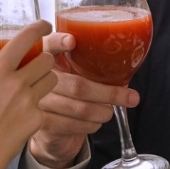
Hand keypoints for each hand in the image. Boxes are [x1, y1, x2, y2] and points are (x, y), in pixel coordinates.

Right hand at [0, 21, 56, 168]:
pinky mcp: (37, 120)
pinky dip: (37, 106)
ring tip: (34, 83)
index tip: (44, 25)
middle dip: (44, 58)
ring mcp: (30, 102)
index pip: (26, 39)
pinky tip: (24, 112)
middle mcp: (18, 84)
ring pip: (52, 80)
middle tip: (36, 61)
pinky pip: (45, 105)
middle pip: (47, 59)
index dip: (40, 27)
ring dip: (46, 78)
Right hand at [28, 32, 138, 168]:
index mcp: (47, 58)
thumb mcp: (75, 72)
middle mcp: (38, 79)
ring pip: (81, 109)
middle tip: (131, 97)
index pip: (49, 45)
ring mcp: (39, 102)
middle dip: (109, 93)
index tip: (72, 41)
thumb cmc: (68, 93)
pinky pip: (77, 125)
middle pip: (78, 86)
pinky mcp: (44, 124)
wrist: (50, 127)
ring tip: (108, 111)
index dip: (58, 43)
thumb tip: (125, 66)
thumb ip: (88, 63)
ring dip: (104, 112)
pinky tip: (93, 121)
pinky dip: (93, 125)